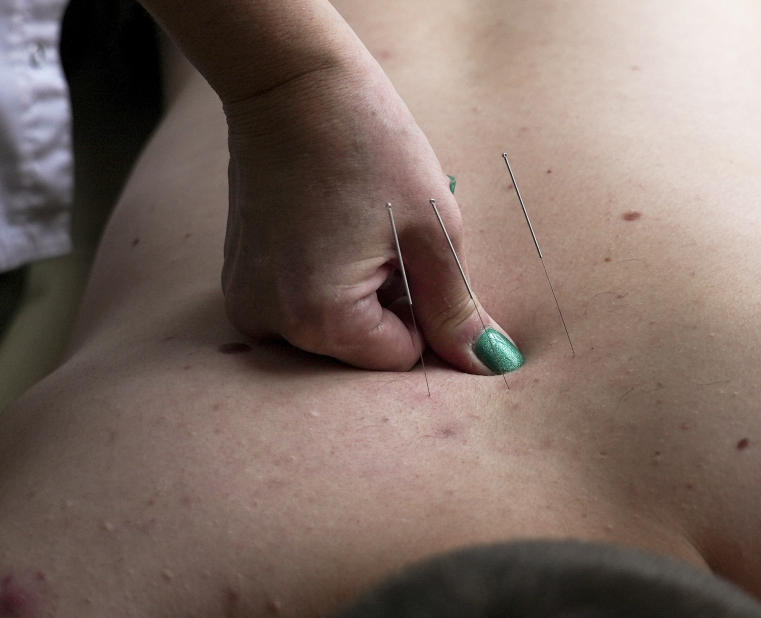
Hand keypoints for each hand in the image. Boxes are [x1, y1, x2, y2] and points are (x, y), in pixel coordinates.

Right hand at [219, 54, 521, 373]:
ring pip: (335, 330)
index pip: (400, 358)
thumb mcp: (432, 231)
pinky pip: (303, 307)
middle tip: (382, 237)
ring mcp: (248, 303)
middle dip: (390, 306)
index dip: (424, 314)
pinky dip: (327, 282)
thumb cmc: (369, 145)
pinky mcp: (240, 282)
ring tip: (354, 229)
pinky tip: (328, 230)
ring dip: (360, 294)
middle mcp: (272, 324)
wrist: (290, 82)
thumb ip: (457, 311)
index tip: (414, 256)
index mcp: (320, 319)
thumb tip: (493, 365)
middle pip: (363, 350)